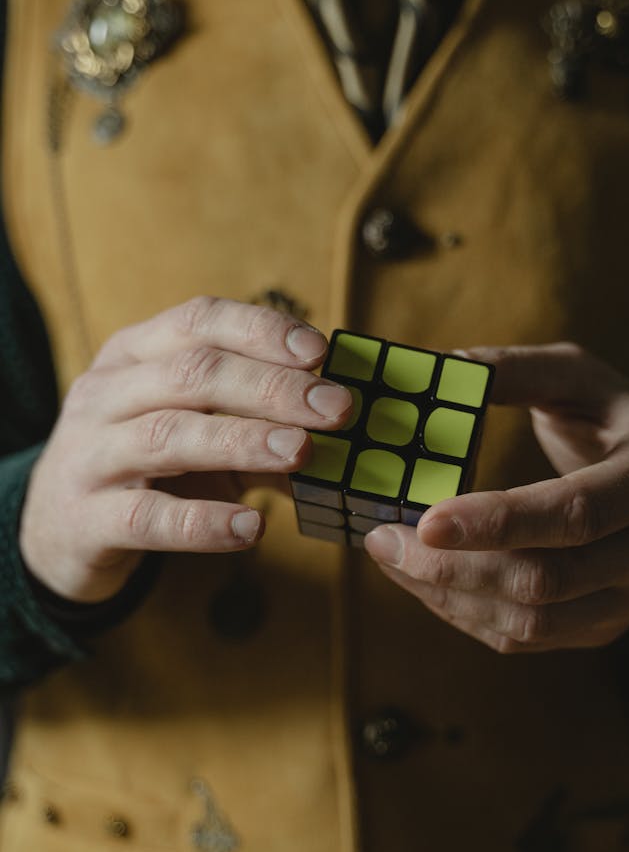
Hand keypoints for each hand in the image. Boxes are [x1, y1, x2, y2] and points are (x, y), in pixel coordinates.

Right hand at [20, 297, 350, 602]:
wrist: (59, 531)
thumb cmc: (145, 468)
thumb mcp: (195, 430)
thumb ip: (260, 423)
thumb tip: (347, 431)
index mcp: (134, 355)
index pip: (199, 321)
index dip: (261, 330)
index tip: (319, 350)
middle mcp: (106, 394)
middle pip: (191, 373)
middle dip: (271, 386)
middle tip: (336, 408)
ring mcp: (90, 454)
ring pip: (168, 436)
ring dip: (242, 441)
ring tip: (300, 452)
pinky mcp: (87, 519)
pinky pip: (148, 518)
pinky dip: (204, 522)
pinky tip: (251, 528)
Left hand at [364, 343, 628, 652]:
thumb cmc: (617, 420)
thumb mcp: (582, 377)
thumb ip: (516, 370)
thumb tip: (440, 367)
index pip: (576, 513)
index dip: (499, 522)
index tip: (426, 520)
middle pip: (547, 581)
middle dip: (454, 568)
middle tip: (384, 539)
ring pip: (531, 623)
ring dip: (448, 595)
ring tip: (391, 556)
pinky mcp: (601, 628)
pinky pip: (525, 639)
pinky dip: (463, 613)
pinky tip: (423, 578)